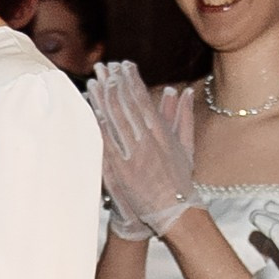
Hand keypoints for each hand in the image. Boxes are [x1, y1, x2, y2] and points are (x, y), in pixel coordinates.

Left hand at [90, 64, 200, 234]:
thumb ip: (183, 117)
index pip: (144, 101)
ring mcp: (133, 156)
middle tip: (104, 67)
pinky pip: (107, 144)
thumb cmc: (179, 182)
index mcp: (162, 134)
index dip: (132, 81)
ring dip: (103, 100)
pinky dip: (99, 127)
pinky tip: (91, 112)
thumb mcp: (187, 146)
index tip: (123, 66)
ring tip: (93, 82)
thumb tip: (181, 91)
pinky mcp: (121, 171)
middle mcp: (148, 142)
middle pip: (127, 107)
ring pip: (115, 122)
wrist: (174, 212)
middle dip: (114, 84)